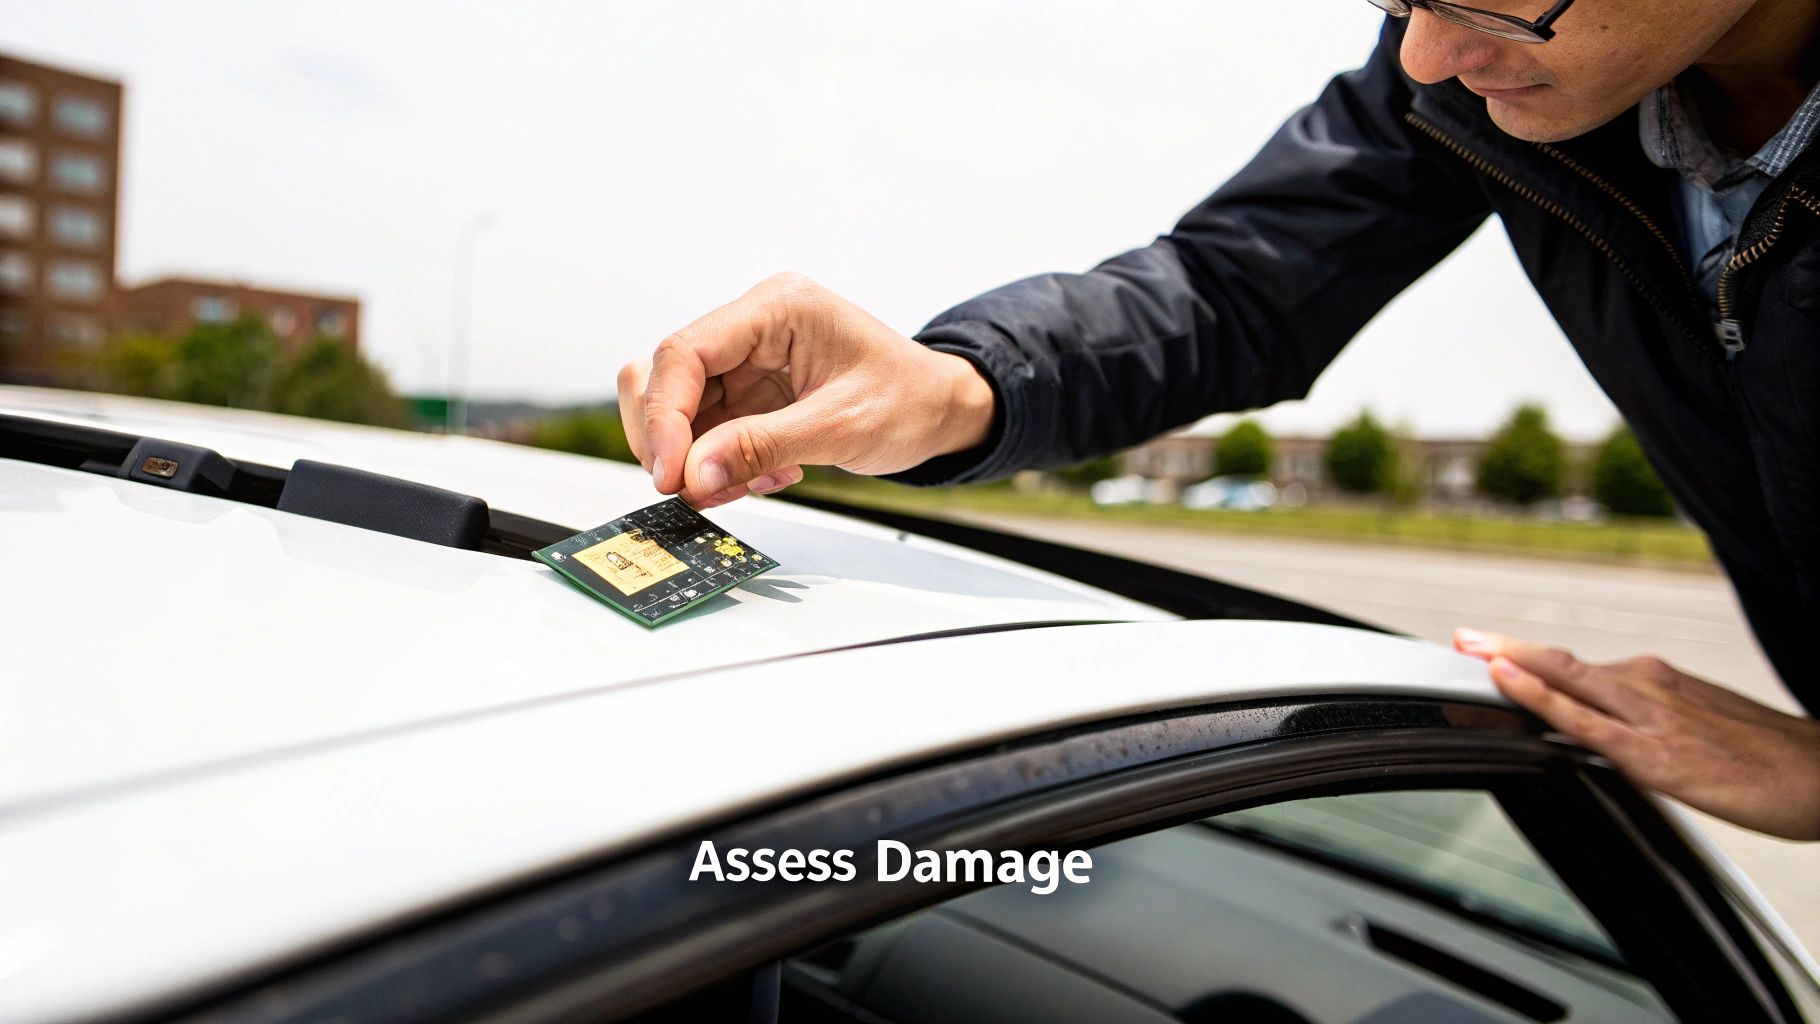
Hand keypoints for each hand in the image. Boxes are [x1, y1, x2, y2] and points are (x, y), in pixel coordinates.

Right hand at [617, 273, 995, 507]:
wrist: (942, 411)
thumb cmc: (910, 400)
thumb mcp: (841, 427)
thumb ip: (762, 446)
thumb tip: (694, 473)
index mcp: (777, 308)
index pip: (685, 351)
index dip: (663, 414)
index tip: (668, 471)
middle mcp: (753, 328)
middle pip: (667, 378)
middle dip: (671, 440)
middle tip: (691, 489)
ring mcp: (747, 362)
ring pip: (680, 411)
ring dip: (697, 460)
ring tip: (742, 486)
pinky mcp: (750, 395)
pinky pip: (707, 433)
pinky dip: (720, 466)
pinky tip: (763, 478)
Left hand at [1454, 628, 1819, 839]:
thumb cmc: (1768, 757)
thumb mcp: (1698, 728)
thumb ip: (1648, 725)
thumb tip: (1606, 733)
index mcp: (1656, 682)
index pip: (1575, 667)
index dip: (1525, 658)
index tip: (1483, 649)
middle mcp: (1647, 687)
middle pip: (1560, 662)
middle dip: (1502, 648)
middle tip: (1457, 636)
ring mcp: (1648, 717)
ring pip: (1564, 678)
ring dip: (1510, 662)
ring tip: (1465, 650)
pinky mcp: (1655, 755)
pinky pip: (1584, 722)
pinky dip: (1539, 698)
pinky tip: (1506, 682)